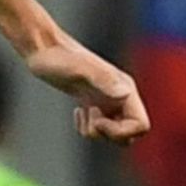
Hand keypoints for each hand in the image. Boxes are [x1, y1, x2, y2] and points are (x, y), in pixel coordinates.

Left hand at [29, 24, 151, 143]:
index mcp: (124, 89)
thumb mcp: (78, 69)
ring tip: (82, 112)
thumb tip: (125, 93)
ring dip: (96, 132)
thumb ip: (102, 80)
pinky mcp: (92, 102)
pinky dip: (87, 126)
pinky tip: (78, 111)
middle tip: (92, 119)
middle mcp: (120, 96)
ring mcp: (106, 100)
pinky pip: (99, 127)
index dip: (122, 132)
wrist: (43, 50)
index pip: (141, 126)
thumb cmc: (58, 58)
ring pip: (114, 133)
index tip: (98, 120)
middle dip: (111, 135)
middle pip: (131, 133)